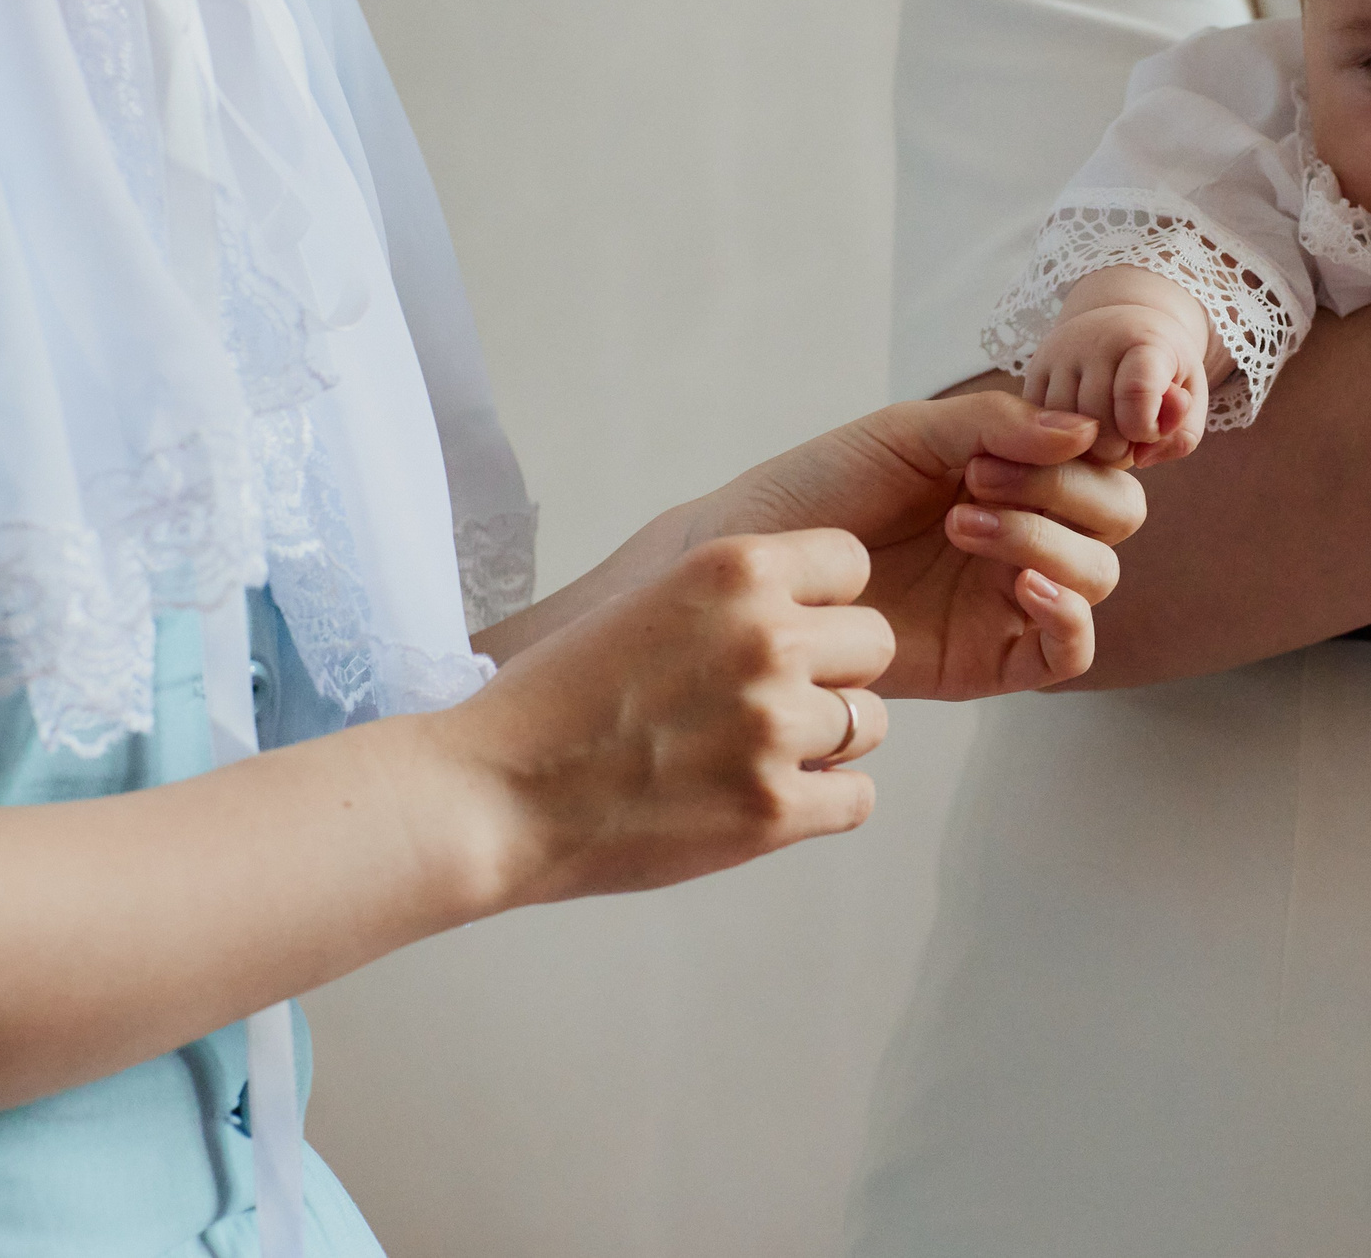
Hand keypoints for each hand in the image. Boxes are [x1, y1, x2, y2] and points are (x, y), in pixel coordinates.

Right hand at [438, 529, 896, 905]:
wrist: (494, 795)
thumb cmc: (558, 700)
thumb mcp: (648, 600)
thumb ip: (735, 597)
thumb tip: (815, 608)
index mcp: (733, 568)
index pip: (851, 562)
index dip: (825, 601)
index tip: (786, 629)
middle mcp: (766, 637)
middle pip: (876, 642)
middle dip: (835, 672)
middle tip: (768, 702)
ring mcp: (774, 725)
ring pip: (872, 722)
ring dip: (826, 742)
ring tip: (749, 754)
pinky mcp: (773, 808)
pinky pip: (859, 797)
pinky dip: (821, 804)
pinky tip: (758, 798)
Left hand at [703, 392, 1145, 698]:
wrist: (755, 561)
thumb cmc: (821, 489)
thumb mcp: (910, 434)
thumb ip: (997, 423)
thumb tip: (1086, 432)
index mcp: (1016, 473)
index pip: (1102, 457)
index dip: (1093, 442)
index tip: (1042, 432)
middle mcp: (1026, 534)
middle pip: (1116, 515)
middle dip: (1064, 488)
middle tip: (979, 478)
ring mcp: (1012, 598)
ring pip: (1098, 575)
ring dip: (1046, 538)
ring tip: (961, 524)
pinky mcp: (993, 658)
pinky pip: (1071, 649)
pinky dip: (1068, 613)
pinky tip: (1021, 585)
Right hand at [1027, 300, 1209, 467]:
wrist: (1122, 326)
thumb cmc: (1164, 369)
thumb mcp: (1191, 395)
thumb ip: (1182, 435)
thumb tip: (1141, 459)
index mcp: (1140, 338)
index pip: (1136, 393)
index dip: (1146, 428)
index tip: (1151, 428)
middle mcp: (1091, 340)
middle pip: (1097, 429)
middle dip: (1118, 448)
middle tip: (1128, 434)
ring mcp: (1055, 356)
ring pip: (1062, 436)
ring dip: (1088, 451)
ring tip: (1106, 434)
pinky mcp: (1032, 372)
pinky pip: (1039, 430)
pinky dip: (1062, 443)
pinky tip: (1081, 433)